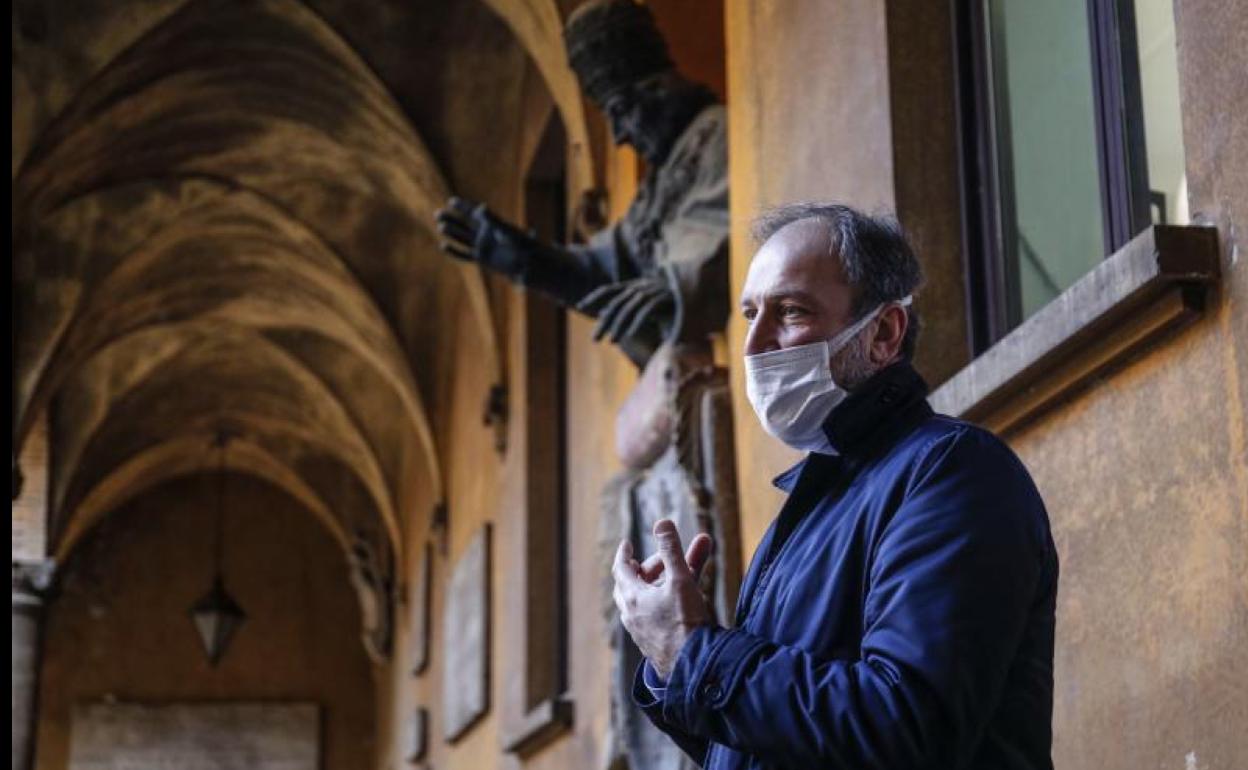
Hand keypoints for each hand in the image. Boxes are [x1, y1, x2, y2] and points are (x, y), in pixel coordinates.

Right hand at [434, 196, 536, 278]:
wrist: (528, 263)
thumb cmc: (520, 244)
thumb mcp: (506, 230)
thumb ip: (492, 219)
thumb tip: (480, 207)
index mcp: (491, 224)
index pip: (473, 213)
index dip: (462, 207)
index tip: (451, 201)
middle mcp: (485, 233)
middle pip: (464, 224)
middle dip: (452, 218)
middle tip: (438, 213)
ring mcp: (482, 246)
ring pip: (462, 237)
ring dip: (451, 232)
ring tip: (439, 225)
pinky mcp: (481, 258)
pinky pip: (465, 254)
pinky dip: (454, 251)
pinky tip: (443, 245)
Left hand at [576, 274, 674, 343]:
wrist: (694, 295)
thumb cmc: (665, 302)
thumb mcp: (642, 303)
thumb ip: (624, 307)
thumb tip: (603, 312)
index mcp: (634, 285)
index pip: (609, 289)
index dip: (595, 296)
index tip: (580, 305)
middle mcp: (640, 286)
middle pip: (617, 304)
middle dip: (605, 323)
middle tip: (595, 340)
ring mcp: (652, 291)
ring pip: (629, 309)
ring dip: (619, 326)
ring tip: (611, 342)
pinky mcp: (663, 299)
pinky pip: (646, 311)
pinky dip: (636, 323)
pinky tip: (629, 335)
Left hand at [613, 519, 713, 679]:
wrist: (694, 666)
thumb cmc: (685, 622)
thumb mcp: (680, 580)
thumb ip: (672, 550)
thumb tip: (662, 523)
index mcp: (633, 598)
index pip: (621, 569)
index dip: (625, 553)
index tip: (628, 544)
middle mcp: (632, 615)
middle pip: (631, 584)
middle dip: (648, 568)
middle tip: (664, 560)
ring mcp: (642, 631)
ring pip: (645, 600)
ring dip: (658, 585)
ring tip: (678, 576)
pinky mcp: (655, 643)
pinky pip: (654, 615)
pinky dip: (664, 602)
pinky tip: (681, 602)